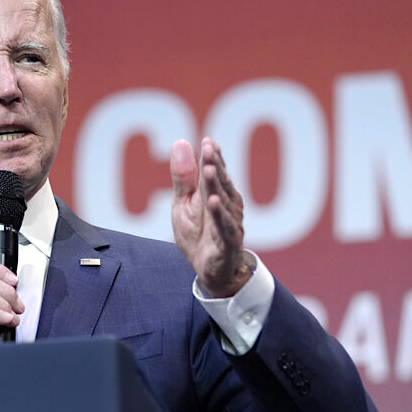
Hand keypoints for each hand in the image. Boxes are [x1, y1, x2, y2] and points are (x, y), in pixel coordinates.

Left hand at [170, 137, 250, 297]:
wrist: (209, 270)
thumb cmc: (198, 234)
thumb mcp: (183, 203)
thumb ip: (183, 177)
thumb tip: (181, 142)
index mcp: (217, 193)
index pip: (215, 171)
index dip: (212, 156)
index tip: (207, 141)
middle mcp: (228, 205)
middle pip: (220, 182)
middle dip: (215, 165)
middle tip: (209, 149)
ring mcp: (230, 223)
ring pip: (223, 202)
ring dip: (217, 186)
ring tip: (210, 170)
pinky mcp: (228, 242)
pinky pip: (224, 227)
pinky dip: (219, 215)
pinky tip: (213, 202)